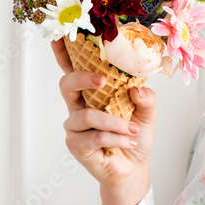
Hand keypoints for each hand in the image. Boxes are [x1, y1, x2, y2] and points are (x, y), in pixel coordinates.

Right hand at [51, 38, 156, 204]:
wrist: (134, 168)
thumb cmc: (134, 136)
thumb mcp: (146, 113)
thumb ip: (145, 98)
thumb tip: (137, 89)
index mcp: (91, 93)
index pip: (73, 69)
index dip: (62, 53)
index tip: (58, 35)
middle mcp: (78, 107)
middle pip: (66, 85)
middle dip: (82, 78)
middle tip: (103, 81)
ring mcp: (75, 127)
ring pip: (85, 116)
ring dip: (113, 122)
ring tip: (132, 130)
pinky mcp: (76, 146)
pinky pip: (93, 137)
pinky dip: (115, 138)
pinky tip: (128, 142)